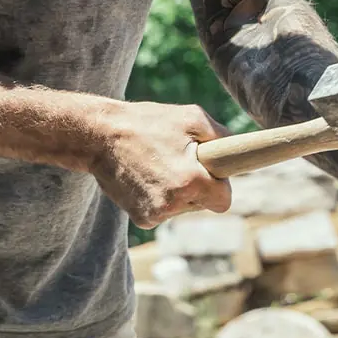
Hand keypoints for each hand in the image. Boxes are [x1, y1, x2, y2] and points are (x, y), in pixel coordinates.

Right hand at [90, 102, 233, 228]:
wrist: (98, 136)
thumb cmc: (148, 123)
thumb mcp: (192, 118)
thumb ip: (222, 137)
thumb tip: (239, 151)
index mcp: (190, 182)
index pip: (224, 201)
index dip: (220, 185)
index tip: (210, 172)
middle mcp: (173, 204)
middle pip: (203, 204)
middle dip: (198, 186)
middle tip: (179, 160)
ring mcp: (155, 215)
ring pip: (183, 208)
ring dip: (179, 191)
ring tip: (158, 164)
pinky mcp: (141, 219)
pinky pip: (164, 211)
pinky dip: (160, 197)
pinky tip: (145, 176)